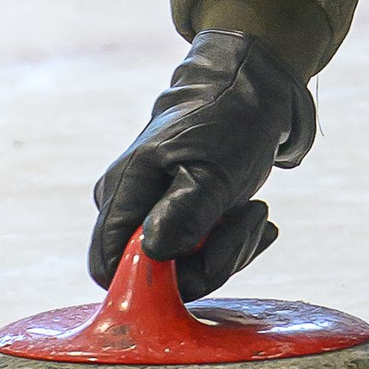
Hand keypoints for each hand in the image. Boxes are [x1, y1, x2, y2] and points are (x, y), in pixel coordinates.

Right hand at [88, 28, 317, 291]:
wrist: (250, 88)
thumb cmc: (228, 121)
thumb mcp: (214, 170)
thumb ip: (184, 213)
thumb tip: (153, 252)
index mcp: (124, 191)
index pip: (109, 267)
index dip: (152, 280)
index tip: (203, 253)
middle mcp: (130, 208)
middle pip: (155, 274)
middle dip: (211, 258)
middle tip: (251, 218)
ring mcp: (153, 214)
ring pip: (184, 267)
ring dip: (229, 247)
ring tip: (258, 211)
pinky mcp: (180, 217)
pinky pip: (201, 253)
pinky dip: (233, 242)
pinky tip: (259, 219)